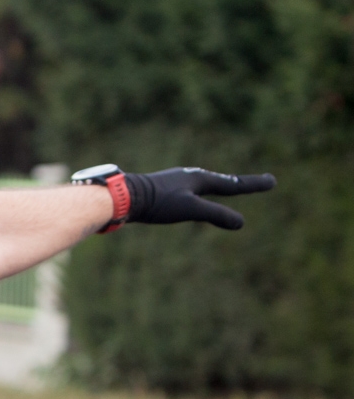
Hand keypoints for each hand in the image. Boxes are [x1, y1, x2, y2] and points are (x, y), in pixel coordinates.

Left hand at [125, 168, 275, 229]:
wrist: (124, 196)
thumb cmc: (157, 202)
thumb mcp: (190, 209)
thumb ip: (215, 215)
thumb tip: (241, 222)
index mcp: (200, 179)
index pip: (233, 184)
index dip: (254, 185)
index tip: (273, 181)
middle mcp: (190, 176)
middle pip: (222, 182)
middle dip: (240, 184)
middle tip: (258, 184)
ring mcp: (177, 182)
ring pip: (205, 185)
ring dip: (221, 186)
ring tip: (229, 186)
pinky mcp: (164, 189)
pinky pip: (191, 190)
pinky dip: (202, 192)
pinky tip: (192, 193)